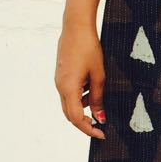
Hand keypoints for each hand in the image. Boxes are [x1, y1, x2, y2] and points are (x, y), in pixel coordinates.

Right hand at [55, 21, 106, 138]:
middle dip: (84, 123)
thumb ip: (98, 97)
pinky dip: (79, 97)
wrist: (76, 27)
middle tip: (100, 127)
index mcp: (68, 89)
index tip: (101, 134)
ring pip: (69, 104)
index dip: (89, 129)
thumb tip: (100, 116)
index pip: (76, 118)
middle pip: (70, 115)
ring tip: (98, 103)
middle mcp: (60, 87)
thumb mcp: (98, 75)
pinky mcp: (61, 74)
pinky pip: (68, 93)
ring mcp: (58, 80)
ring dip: (83, 109)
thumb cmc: (89, 48)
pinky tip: (90, 89)